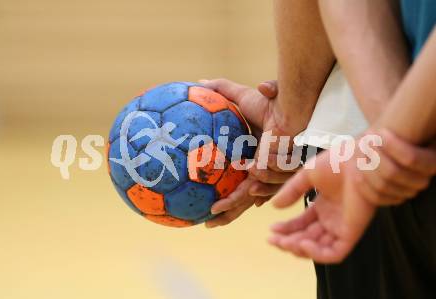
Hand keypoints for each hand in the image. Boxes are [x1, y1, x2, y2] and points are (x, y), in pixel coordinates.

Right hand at [201, 78, 294, 226]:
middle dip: (226, 211)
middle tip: (208, 222)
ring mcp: (264, 172)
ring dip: (232, 207)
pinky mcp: (271, 172)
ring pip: (247, 196)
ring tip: (212, 216)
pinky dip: (248, 193)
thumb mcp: (241, 96)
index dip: (223, 193)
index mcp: (248, 156)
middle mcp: (256, 167)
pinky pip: (258, 187)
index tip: (208, 203)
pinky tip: (244, 198)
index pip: (233, 179)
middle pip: (239, 194)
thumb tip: (199, 84)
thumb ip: (221, 89)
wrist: (289, 106)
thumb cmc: (270, 102)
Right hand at [268, 129, 435, 262]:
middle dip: (288, 241)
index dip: (286, 229)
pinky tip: (302, 244)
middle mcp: (331, 219)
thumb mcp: (307, 175)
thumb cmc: (337, 163)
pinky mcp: (351, 234)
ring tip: (285, 242)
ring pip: (318, 249)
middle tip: (273, 240)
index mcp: (323, 206)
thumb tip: (274, 206)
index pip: (301, 224)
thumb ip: (291, 191)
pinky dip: (317, 254)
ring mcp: (341, 228)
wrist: (358, 162)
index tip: (271, 229)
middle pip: (307, 238)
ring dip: (299, 249)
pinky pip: (334, 254)